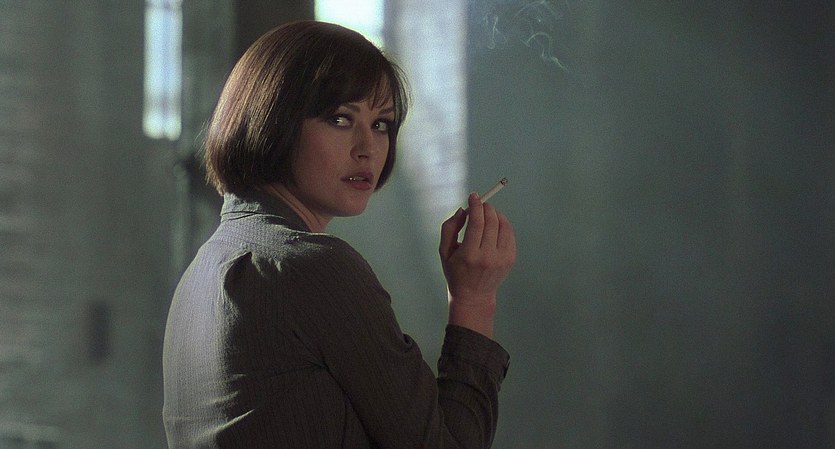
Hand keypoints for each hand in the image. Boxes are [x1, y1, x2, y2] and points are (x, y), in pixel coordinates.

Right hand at [439, 193, 515, 336]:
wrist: (474, 296)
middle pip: (491, 221)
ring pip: (503, 226)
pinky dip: (503, 224)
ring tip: (488, 214)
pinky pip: (510, 234)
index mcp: (469, 255)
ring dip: (495, 214)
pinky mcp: (510, 259)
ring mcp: (501, 259)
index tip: (473, 196)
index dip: (475, 206)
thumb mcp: (444, 252)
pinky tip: (496, 224)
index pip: (476, 222)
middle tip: (481, 203)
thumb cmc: (455, 272)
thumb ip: (449, 228)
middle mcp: (487, 257)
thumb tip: (462, 210)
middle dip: (486, 207)